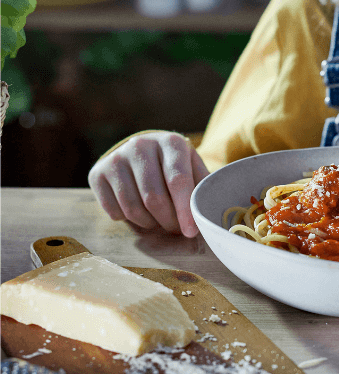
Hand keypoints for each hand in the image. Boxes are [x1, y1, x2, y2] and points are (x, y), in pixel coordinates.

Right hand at [88, 131, 209, 237]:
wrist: (142, 152)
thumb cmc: (176, 166)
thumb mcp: (194, 169)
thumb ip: (202, 188)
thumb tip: (207, 215)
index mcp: (171, 142)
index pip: (178, 180)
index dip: (185, 210)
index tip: (190, 231)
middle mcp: (141, 145)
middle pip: (154, 198)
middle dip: (169, 221)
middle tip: (177, 228)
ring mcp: (116, 158)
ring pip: (133, 208)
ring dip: (150, 223)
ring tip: (160, 220)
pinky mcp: (97, 173)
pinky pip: (114, 211)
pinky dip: (129, 221)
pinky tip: (140, 212)